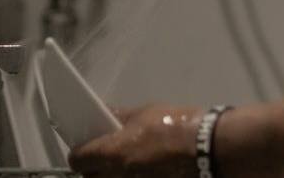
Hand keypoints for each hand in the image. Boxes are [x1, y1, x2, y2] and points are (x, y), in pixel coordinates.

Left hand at [69, 105, 201, 176]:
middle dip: (94, 167)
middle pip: (90, 177)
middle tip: (105, 154)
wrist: (205, 147)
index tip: (84, 147)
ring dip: (110, 174)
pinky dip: (130, 176)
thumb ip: (120, 116)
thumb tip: (105, 113)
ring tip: (125, 162)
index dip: (79, 152)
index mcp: (111, 154)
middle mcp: (116, 177)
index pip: (78, 160)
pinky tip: (141, 168)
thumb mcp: (144, 113)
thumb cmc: (175, 126)